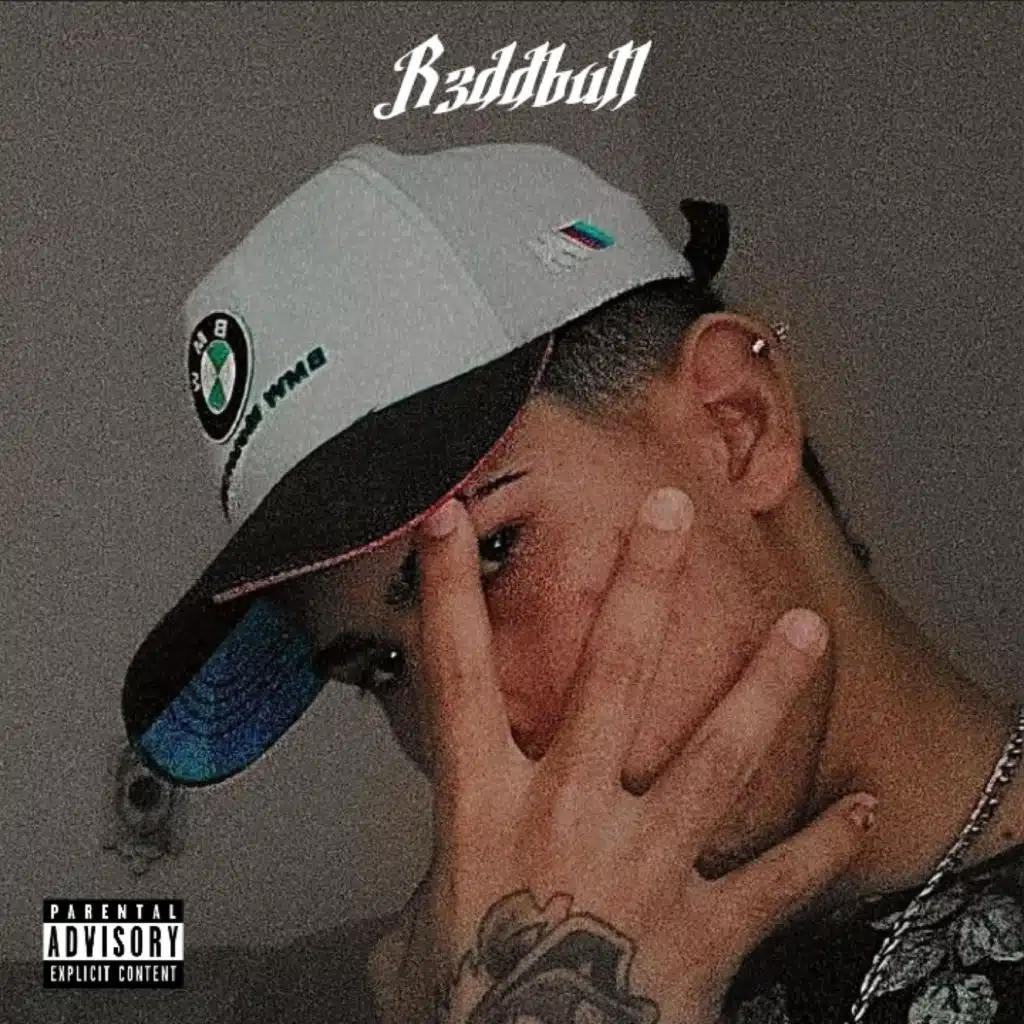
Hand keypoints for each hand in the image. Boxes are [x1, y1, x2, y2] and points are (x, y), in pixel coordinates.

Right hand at [417, 487, 875, 1023]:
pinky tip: (865, 804)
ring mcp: (646, 866)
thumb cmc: (466, 1012)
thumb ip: (430, 897)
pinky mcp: (706, 929)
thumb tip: (427, 901)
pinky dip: (825, 843)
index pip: (455, 678)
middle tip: (670, 513)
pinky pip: (778, 879)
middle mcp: (568, 817)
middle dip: (640, 587)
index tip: (449, 517)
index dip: (449, 593)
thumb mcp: (414, 944)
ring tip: (806, 628)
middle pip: (608, 678)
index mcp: (486, 811)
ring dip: (764, 689)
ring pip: (717, 757)